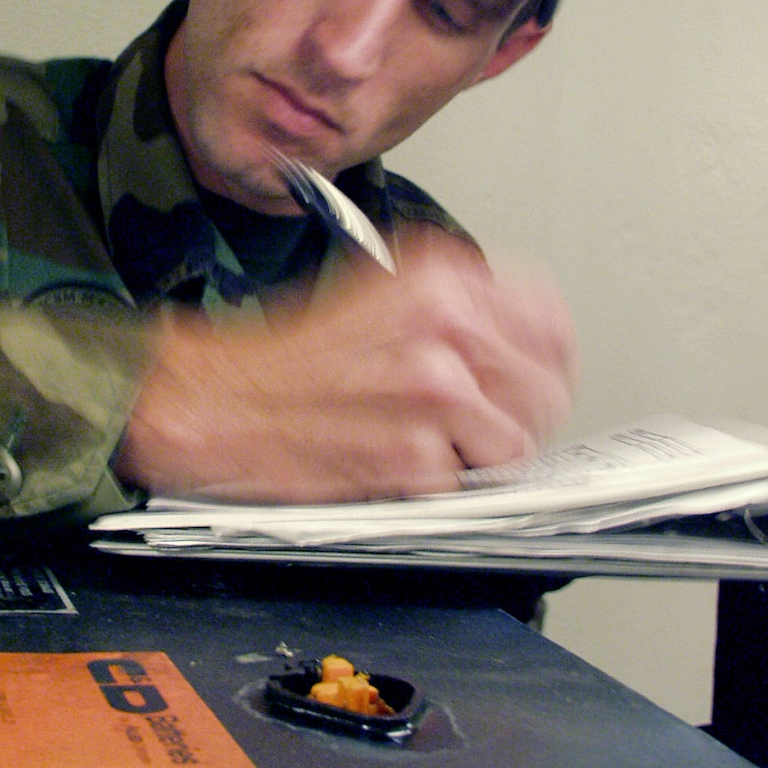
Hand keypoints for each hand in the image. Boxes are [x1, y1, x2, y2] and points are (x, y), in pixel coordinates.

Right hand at [114, 231, 576, 501]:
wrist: (216, 400)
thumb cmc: (286, 356)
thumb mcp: (382, 294)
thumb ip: (458, 309)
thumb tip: (524, 345)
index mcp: (444, 278)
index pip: (551, 323)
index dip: (547, 363)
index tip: (533, 382)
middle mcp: (448, 326)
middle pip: (545, 391)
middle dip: (516, 418)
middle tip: (474, 427)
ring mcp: (435, 393)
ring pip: (513, 447)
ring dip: (476, 459)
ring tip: (425, 444)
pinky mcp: (414, 455)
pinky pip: (463, 488)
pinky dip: (433, 489)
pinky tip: (392, 463)